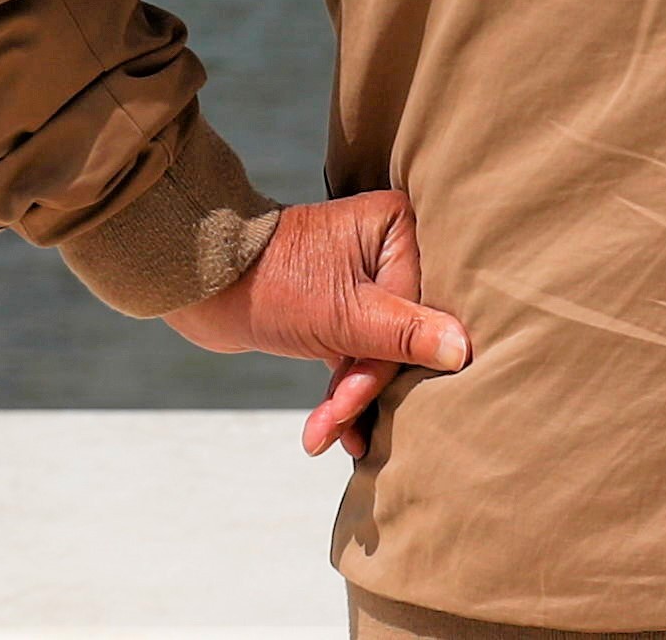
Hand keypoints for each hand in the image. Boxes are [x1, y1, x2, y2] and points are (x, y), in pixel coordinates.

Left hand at [162, 190, 468, 455]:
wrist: (201, 283)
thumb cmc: (274, 284)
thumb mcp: (345, 316)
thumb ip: (405, 336)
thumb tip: (464, 349)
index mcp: (399, 229)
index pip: (418, 311)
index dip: (388, 364)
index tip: (356, 404)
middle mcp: (387, 247)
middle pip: (403, 334)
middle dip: (366, 390)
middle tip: (339, 431)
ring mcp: (364, 280)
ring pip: (378, 351)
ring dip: (351, 399)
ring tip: (323, 437)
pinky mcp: (340, 307)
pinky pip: (357, 354)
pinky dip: (343, 391)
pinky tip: (329, 432)